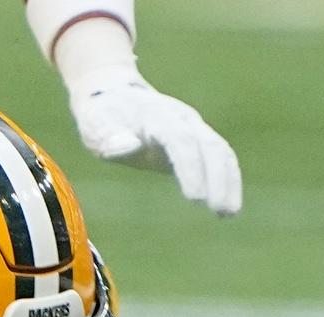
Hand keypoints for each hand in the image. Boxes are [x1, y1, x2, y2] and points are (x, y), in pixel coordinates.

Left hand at [65, 68, 241, 216]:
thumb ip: (109, 135)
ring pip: (220, 151)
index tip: (195, 198)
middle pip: (208, 146)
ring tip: (229, 214)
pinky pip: (219, 157)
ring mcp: (192, 127)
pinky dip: (227, 180)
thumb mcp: (94, 123)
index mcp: (156, 116)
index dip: (190, 169)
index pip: (180, 142)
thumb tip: (128, 147)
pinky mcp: (196, 139)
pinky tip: (226, 208)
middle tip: (222, 212)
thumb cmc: (101, 114)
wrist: (113, 94)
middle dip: (218, 179)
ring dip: (228, 182)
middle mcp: (181, 119)